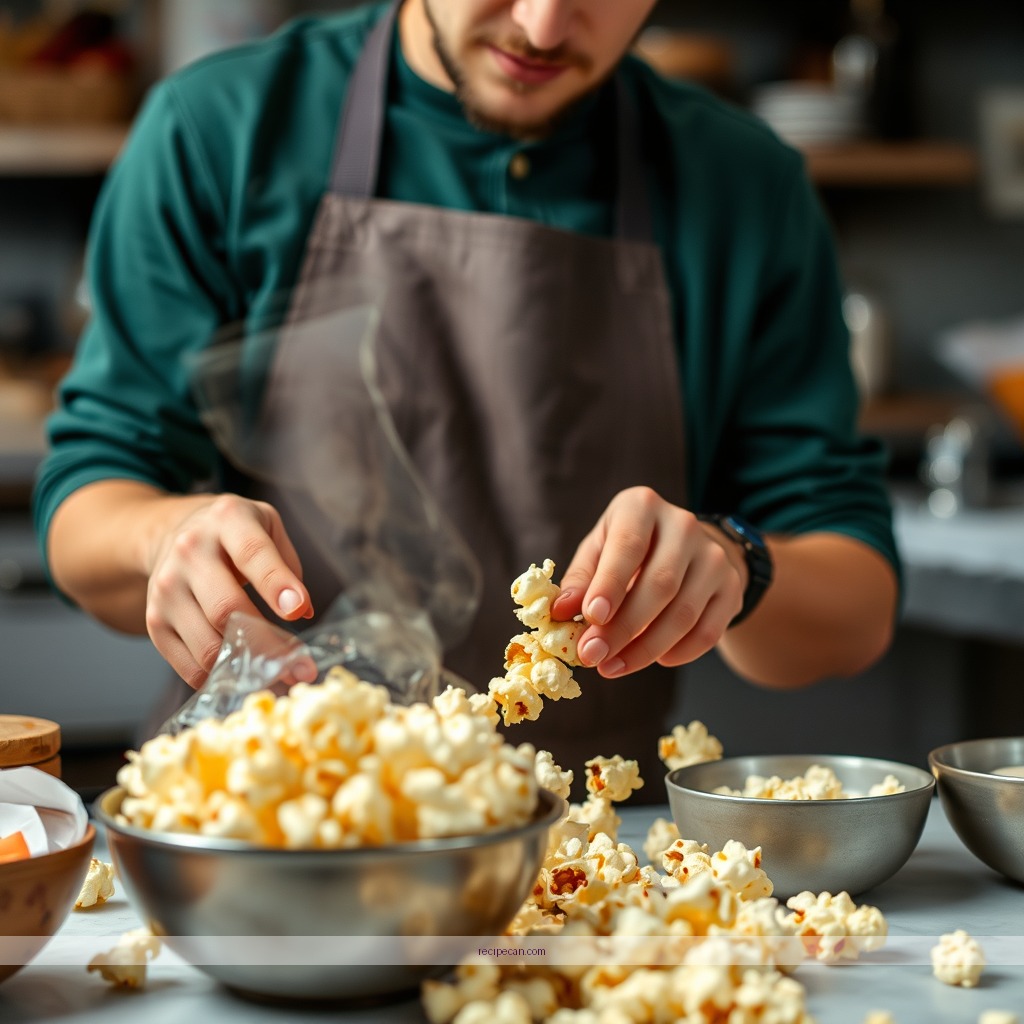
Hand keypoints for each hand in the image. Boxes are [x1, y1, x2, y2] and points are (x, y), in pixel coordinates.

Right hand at [144, 494, 313, 687]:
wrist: (171, 532)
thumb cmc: (232, 534)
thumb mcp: (265, 525)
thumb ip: (287, 565)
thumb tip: (303, 612)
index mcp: (227, 520)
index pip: (253, 554)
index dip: (276, 584)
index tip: (298, 609)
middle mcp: (190, 552)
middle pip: (227, 609)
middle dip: (270, 644)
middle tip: (302, 668)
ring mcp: (167, 589)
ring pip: (208, 644)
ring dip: (248, 668)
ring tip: (281, 677)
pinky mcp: (155, 621)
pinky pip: (189, 664)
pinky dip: (220, 678)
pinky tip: (245, 677)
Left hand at [550, 487, 744, 677]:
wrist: (688, 548)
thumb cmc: (629, 549)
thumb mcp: (598, 550)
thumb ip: (580, 580)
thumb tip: (560, 612)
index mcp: (642, 507)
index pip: (628, 545)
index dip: (610, 584)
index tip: (592, 617)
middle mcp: (683, 525)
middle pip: (658, 585)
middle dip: (622, 628)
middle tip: (593, 656)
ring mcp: (713, 556)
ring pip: (683, 614)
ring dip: (645, 648)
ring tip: (613, 667)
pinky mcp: (731, 587)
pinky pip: (709, 631)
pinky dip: (680, 653)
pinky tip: (655, 660)